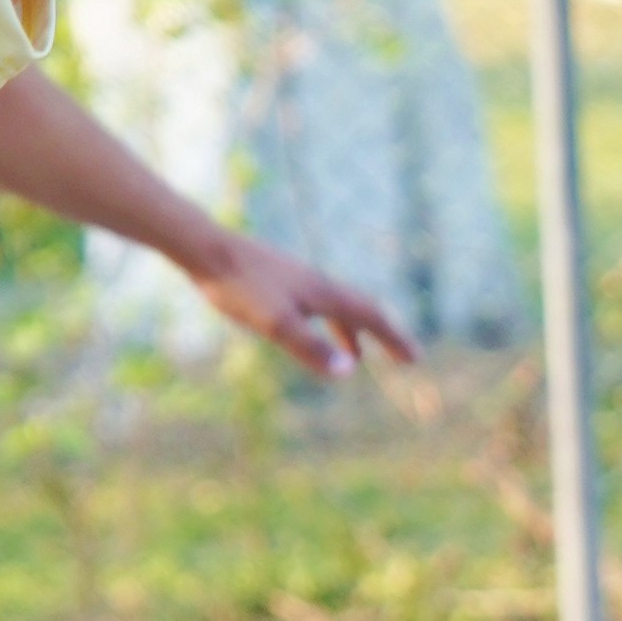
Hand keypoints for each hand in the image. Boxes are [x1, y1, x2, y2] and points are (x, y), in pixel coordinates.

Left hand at [190, 230, 416, 378]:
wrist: (206, 249)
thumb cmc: (240, 288)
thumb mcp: (276, 324)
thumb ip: (311, 348)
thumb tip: (349, 371)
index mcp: (324, 293)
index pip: (372, 317)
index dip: (395, 339)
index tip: (415, 359)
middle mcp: (318, 283)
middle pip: (362, 309)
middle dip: (385, 335)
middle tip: (403, 356)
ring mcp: (300, 279)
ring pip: (338, 307)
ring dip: (354, 332)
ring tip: (356, 356)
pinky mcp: (280, 279)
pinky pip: (317, 304)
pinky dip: (327, 322)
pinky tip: (310, 329)